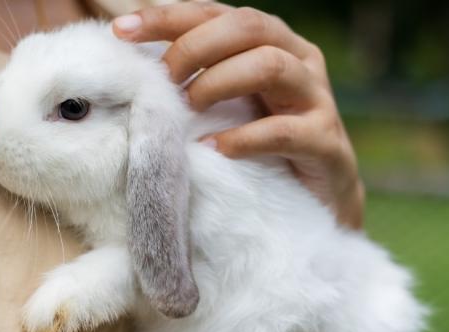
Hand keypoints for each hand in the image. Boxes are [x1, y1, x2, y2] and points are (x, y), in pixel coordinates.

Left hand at [113, 2, 364, 228]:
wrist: (317, 196)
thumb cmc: (263, 144)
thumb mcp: (230, 105)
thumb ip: (199, 81)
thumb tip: (140, 70)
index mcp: (272, 43)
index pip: (218, 13)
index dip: (169, 16)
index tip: (123, 30)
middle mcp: (299, 60)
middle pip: (248, 27)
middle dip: (195, 48)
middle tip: (165, 80)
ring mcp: (317, 98)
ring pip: (270, 66)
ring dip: (218, 83)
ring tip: (189, 109)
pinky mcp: (326, 141)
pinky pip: (284, 131)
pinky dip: (243, 138)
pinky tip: (215, 148)